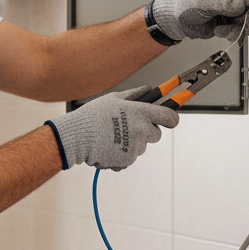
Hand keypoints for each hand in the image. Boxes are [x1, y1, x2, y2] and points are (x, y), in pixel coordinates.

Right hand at [45, 86, 178, 170]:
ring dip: (131, 143)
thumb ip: (135, 94)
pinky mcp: (128, 160)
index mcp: (141, 113)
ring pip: (141, 147)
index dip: (170, 118)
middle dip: (146, 131)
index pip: (170, 117)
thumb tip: (149, 89)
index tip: (168, 119)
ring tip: (111, 137)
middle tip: (129, 127)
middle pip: (156, 134)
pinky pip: (130, 157)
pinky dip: (121, 154)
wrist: (77, 137)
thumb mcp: (114, 99)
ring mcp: (136, 147)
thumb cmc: (94, 115)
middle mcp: (142, 130)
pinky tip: (108, 146)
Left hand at [152, 0, 248, 41]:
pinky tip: (218, 32)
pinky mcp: (228, 23)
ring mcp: (231, 11)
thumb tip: (242, 6)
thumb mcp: (204, 1)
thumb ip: (223, 3)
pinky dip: (231, 34)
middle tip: (243, 29)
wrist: (177, 21)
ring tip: (219, 30)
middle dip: (246, 20)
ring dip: (236, 29)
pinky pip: (238, 30)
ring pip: (245, 22)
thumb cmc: (186, 4)